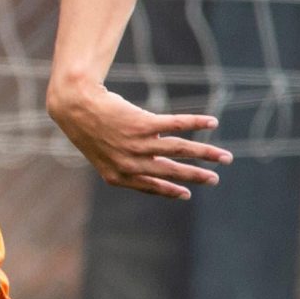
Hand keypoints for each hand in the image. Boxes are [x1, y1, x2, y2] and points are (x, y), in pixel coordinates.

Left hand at [47, 80, 231, 199]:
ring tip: (225, 158)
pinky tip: (212, 122)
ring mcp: (137, 145)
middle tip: (215, 180)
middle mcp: (130, 164)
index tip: (186, 194)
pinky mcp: (143, 124)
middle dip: (197, 176)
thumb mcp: (102, 153)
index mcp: (118, 176)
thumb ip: (124, 162)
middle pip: (171, 171)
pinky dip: (196, 123)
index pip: (151, 187)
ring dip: (206, 153)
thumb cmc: (89, 127)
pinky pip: (176, 125)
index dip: (170, 191)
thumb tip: (151, 163)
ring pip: (180, 150)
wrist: (74, 104)